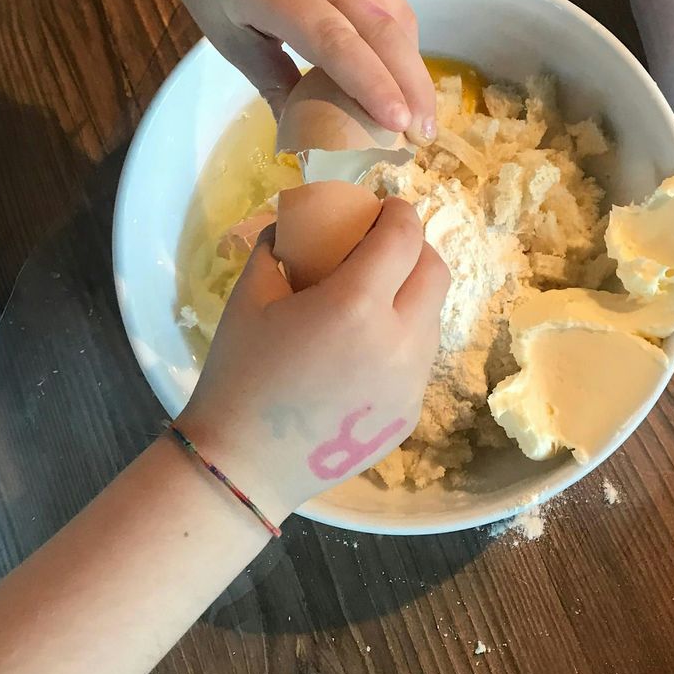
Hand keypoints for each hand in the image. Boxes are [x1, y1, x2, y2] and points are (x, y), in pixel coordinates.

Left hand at [143, 0, 434, 137]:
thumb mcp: (230, 39)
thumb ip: (273, 83)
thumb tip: (307, 138)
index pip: (334, 40)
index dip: (369, 83)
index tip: (396, 124)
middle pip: (381, 27)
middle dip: (409, 83)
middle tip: (424, 136)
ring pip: (395, 14)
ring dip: (414, 66)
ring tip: (422, 117)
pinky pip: (390, 2)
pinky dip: (403, 43)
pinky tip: (405, 77)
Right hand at [178, 199, 447, 521]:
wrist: (243, 465)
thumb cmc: (238, 374)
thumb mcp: (249, 297)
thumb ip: (277, 248)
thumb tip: (294, 223)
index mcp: (356, 304)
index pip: (404, 236)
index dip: (399, 212)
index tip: (384, 208)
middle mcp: (398, 341)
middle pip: (435, 271)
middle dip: (415, 249)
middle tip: (384, 249)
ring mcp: (410, 382)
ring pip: (433, 317)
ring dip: (412, 296)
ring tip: (373, 302)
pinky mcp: (410, 413)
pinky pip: (419, 360)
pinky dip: (402, 340)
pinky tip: (363, 352)